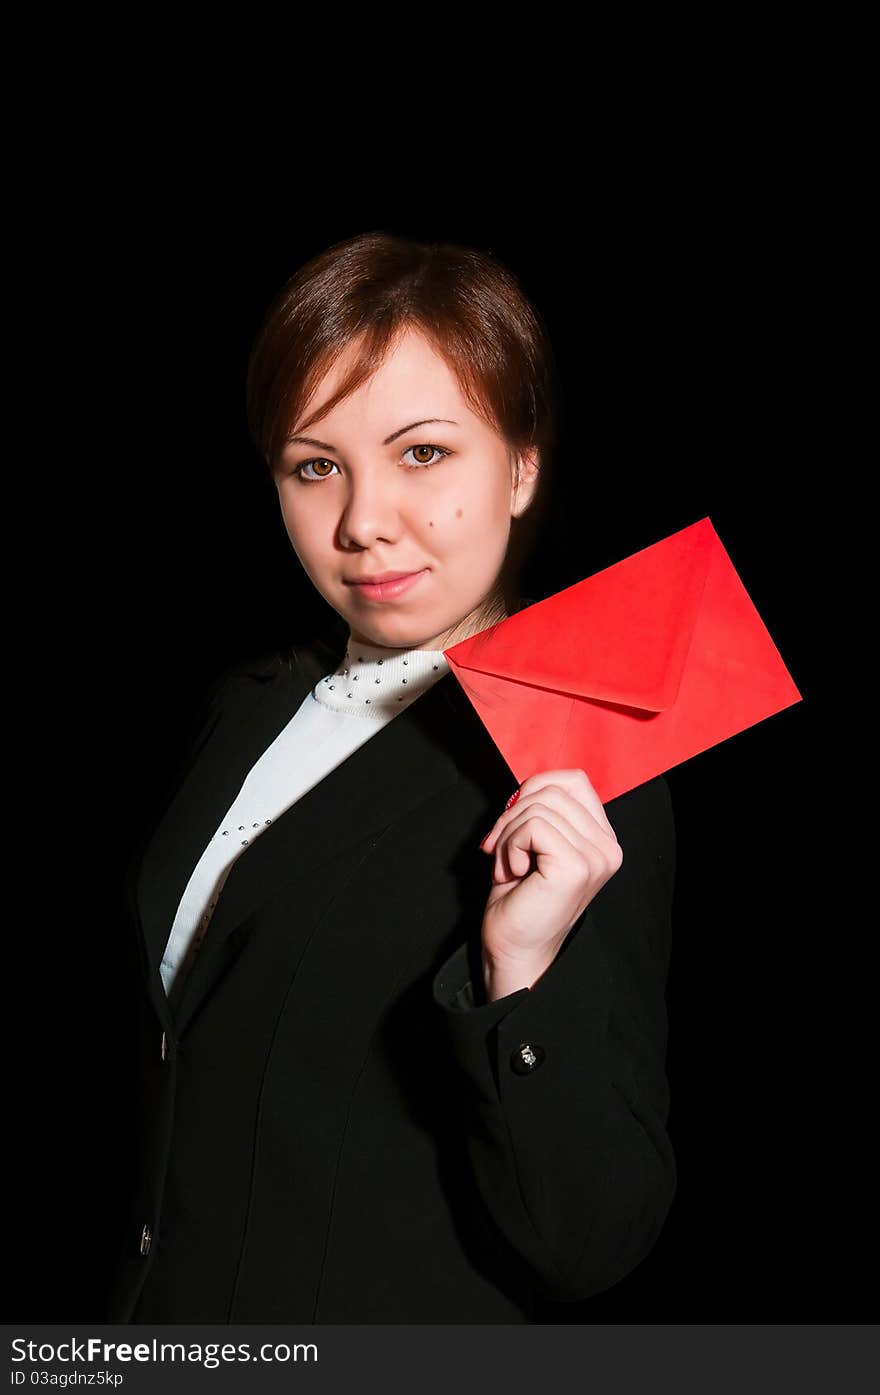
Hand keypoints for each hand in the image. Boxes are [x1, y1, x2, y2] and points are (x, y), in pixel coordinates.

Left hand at [478, 769, 622, 998]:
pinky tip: (514, 873)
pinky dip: (510, 846)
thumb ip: (539, 809)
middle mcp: (608, 848)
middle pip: (551, 790)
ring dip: (508, 835)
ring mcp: (596, 858)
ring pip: (538, 807)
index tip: (511, 826)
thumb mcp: (532, 841)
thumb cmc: (520, 898)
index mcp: (602, 838)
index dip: (532, 792)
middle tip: (502, 852)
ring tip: (509, 867)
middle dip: (512, 816)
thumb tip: (525, 786)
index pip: (573, 780)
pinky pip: (533, 826)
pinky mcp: (576, 867)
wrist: (514, 948)